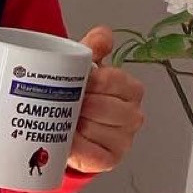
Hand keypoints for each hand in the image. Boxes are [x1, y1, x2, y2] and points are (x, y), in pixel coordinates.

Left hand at [67, 25, 146, 174]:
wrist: (75, 131)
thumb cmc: (84, 98)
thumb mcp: (87, 70)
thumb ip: (93, 49)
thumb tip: (103, 34)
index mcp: (130, 89)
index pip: (112, 80)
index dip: (91, 82)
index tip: (75, 83)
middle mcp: (132, 115)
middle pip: (102, 106)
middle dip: (79, 105)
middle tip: (62, 103)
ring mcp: (124, 139)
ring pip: (94, 129)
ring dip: (74, 126)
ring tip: (61, 121)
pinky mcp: (111, 159)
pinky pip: (91, 154)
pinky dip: (75, 148)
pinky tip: (65, 141)